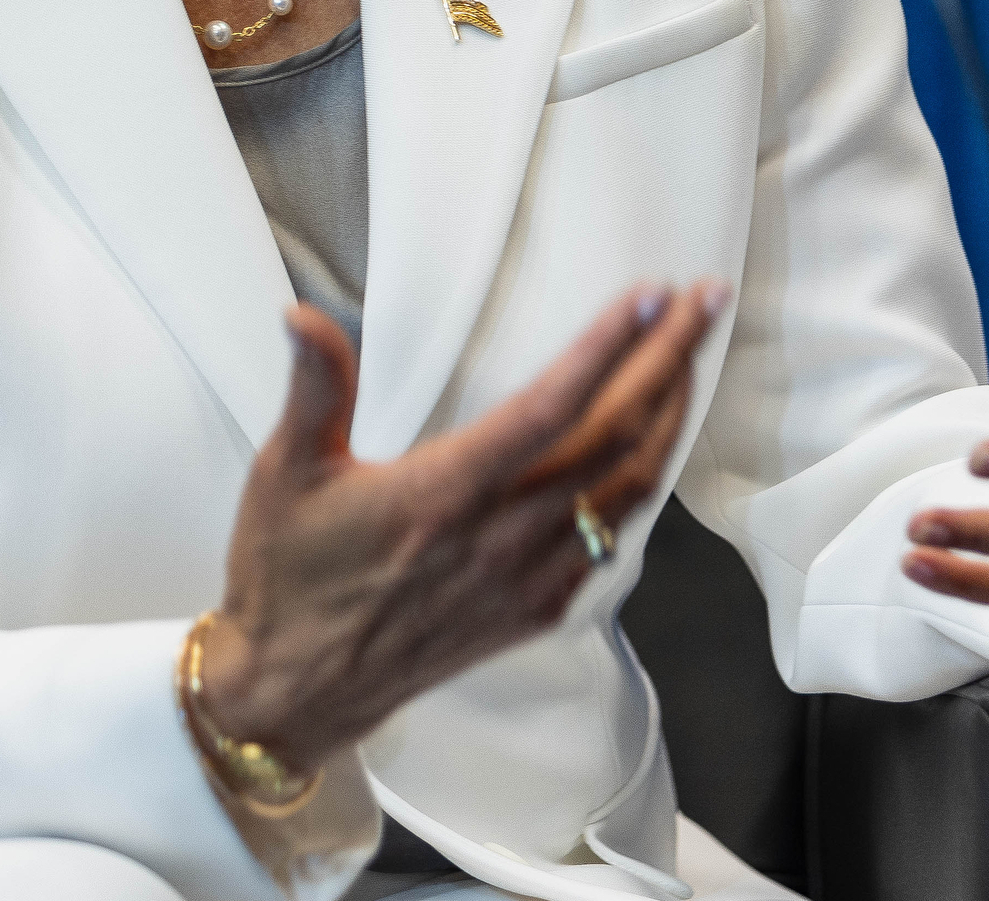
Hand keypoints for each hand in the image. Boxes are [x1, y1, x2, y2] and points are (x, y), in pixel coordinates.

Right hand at [202, 282, 725, 765]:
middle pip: (614, 440)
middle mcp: (497, 539)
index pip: (549, 410)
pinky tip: (649, 447)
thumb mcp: (285, 473)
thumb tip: (302, 315)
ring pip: (628, 491)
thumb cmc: (287, 577)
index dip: (605, 350)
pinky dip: (641, 483)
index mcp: (441, 495)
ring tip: (690, 357)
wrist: (296, 691)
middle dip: (668, 362)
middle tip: (702, 300)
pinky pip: (609, 539)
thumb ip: (313, 387)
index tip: (647, 296)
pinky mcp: (535, 612)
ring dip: (669, 418)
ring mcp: (526, 581)